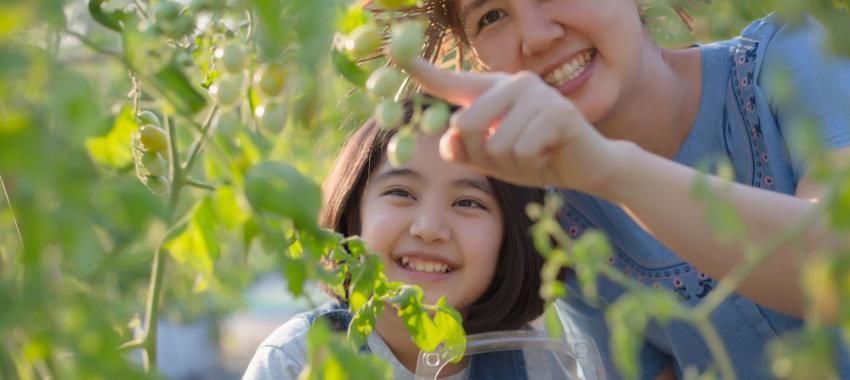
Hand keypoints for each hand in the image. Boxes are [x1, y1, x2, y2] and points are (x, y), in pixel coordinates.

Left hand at [402, 59, 620, 192]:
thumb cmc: (535, 159)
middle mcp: (513, 83)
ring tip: (534, 154)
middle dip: (484, 155)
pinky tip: (549, 153)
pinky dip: (532, 163)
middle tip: (512, 156)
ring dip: (513, 163)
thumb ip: (464, 150)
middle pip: (465, 125)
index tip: (397, 55)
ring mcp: (537, 93)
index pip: (452, 82)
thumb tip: (447, 137)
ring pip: (495, 144)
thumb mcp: (491, 159)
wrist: (587, 168)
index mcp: (493, 91)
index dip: (423, 70)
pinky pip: (521, 151)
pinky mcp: (557, 112)